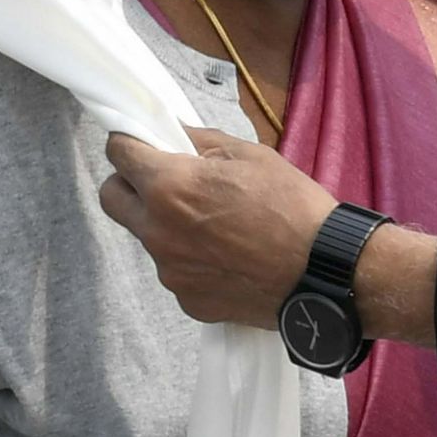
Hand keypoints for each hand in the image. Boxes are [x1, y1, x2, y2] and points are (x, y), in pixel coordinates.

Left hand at [99, 127, 333, 329]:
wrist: (325, 271)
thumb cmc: (292, 205)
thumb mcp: (251, 155)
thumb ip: (201, 142)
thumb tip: (173, 135)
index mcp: (170, 187)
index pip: (118, 151)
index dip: (131, 141)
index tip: (147, 144)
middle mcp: (157, 231)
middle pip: (111, 197)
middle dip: (130, 183)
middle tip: (166, 181)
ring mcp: (170, 272)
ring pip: (147, 237)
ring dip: (165, 224)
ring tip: (215, 227)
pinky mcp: (188, 301)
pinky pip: (176, 272)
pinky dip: (192, 261)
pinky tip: (229, 258)